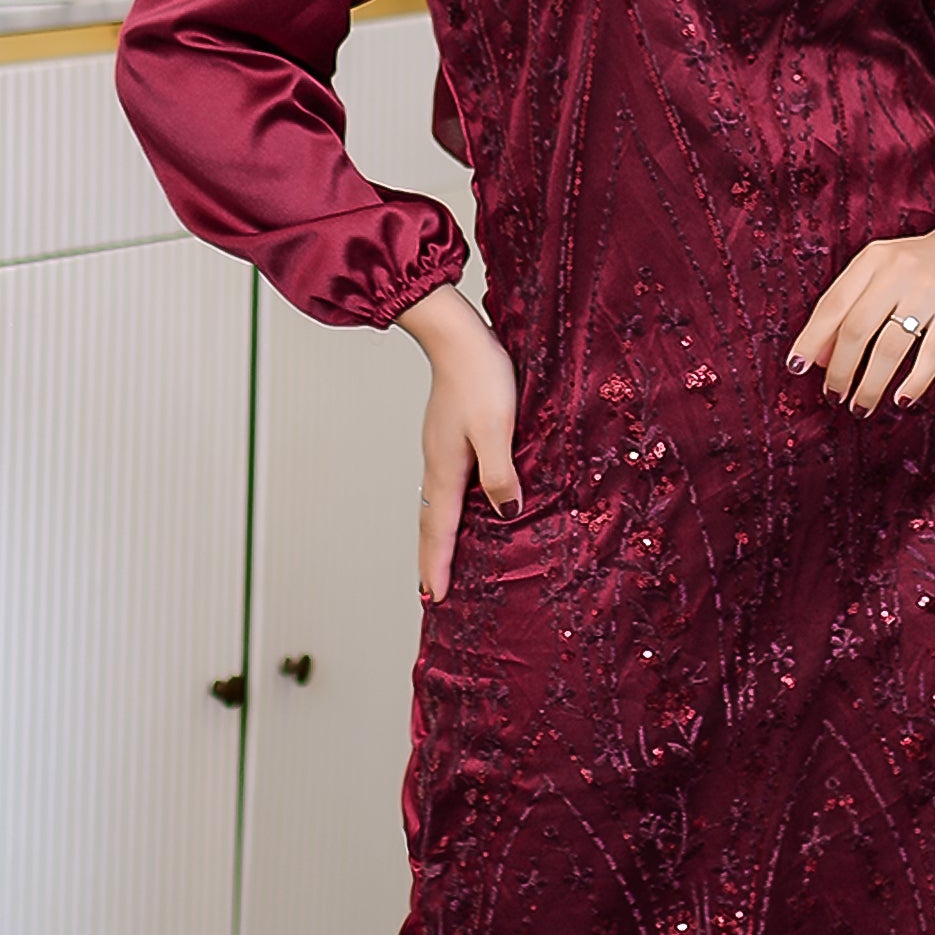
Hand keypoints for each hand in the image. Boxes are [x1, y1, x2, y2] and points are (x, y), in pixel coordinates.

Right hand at [395, 282, 520, 602]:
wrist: (458, 336)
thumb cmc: (480, 377)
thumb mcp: (497, 428)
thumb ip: (500, 473)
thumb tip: (505, 512)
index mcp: (446, 468)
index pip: (440, 529)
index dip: (438, 564)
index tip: (434, 598)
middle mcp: (437, 463)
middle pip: (430, 521)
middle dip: (430, 558)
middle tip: (429, 591)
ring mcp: (441, 448)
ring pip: (436, 502)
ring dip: (437, 534)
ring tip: (440, 558)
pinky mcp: (449, 434)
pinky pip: (445, 484)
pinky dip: (447, 508)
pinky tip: (460, 505)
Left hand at [786, 186, 934, 415]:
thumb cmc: (925, 263)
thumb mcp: (885, 269)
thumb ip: (853, 303)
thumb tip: (822, 357)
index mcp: (872, 259)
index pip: (832, 304)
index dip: (811, 339)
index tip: (797, 368)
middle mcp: (896, 271)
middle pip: (855, 329)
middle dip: (840, 370)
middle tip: (833, 395)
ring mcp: (928, 290)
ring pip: (888, 347)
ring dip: (870, 384)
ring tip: (860, 406)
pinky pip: (930, 354)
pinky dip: (913, 382)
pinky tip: (901, 399)